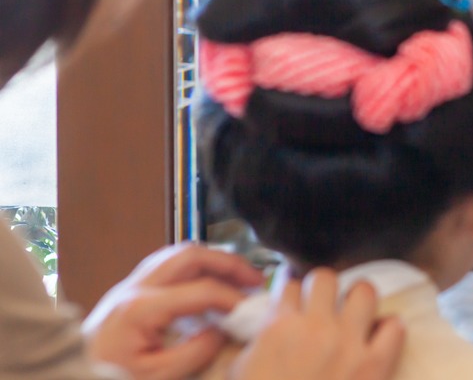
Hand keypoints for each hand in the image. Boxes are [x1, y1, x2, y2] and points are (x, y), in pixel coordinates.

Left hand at [83, 243, 263, 379]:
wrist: (69, 379)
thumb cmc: (111, 378)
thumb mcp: (156, 377)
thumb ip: (194, 353)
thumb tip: (223, 331)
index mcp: (142, 307)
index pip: (202, 290)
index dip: (233, 298)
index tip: (252, 312)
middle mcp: (135, 286)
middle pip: (190, 254)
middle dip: (228, 262)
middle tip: (255, 279)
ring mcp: (129, 284)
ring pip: (178, 254)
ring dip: (212, 261)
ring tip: (237, 278)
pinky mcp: (128, 291)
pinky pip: (167, 266)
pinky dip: (194, 268)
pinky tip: (208, 285)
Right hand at [232, 269, 405, 379]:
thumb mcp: (240, 371)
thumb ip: (255, 343)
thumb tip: (264, 328)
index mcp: (279, 327)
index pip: (289, 284)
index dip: (294, 291)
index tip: (298, 300)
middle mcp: (315, 327)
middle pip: (326, 277)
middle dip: (324, 288)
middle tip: (326, 305)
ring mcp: (348, 343)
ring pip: (364, 291)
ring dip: (359, 300)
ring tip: (356, 314)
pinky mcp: (375, 364)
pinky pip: (393, 327)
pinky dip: (389, 330)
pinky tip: (380, 338)